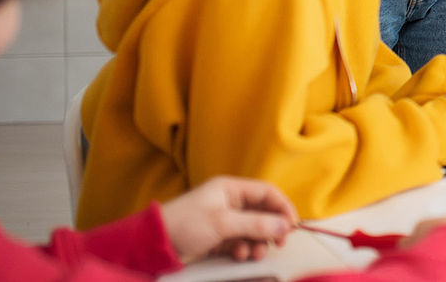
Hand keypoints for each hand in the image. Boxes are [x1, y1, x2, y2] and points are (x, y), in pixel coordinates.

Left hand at [159, 176, 296, 262]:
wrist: (153, 244)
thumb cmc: (185, 224)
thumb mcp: (223, 223)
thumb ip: (256, 224)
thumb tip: (285, 226)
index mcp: (231, 189)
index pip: (267, 193)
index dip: (283, 207)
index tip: (292, 225)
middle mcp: (229, 202)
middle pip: (262, 213)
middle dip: (270, 229)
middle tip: (278, 244)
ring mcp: (223, 220)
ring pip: (252, 230)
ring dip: (257, 242)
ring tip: (253, 254)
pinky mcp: (217, 237)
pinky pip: (239, 241)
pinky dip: (243, 249)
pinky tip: (238, 256)